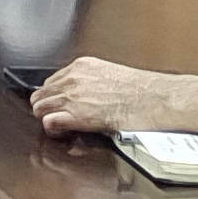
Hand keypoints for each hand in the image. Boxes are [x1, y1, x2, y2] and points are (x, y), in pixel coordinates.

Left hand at [31, 56, 183, 139]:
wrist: (157, 99)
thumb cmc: (144, 91)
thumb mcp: (112, 76)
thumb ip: (93, 83)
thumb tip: (87, 95)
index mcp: (82, 66)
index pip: (52, 81)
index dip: (54, 96)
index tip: (59, 105)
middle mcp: (73, 77)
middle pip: (41, 94)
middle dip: (47, 107)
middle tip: (58, 119)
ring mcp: (73, 95)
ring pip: (40, 107)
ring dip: (48, 117)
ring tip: (62, 127)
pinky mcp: (76, 114)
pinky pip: (48, 121)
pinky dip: (52, 129)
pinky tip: (64, 132)